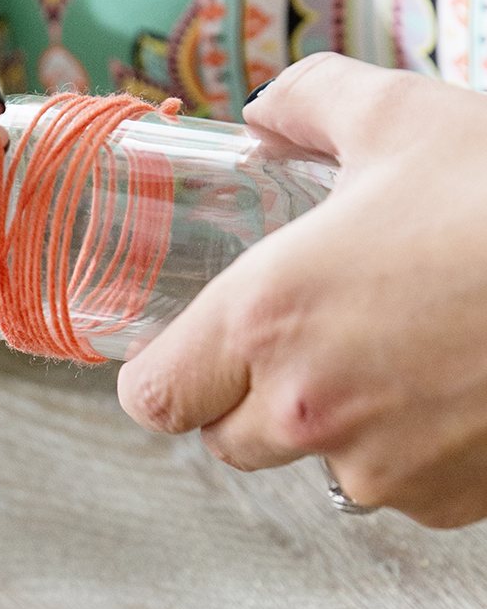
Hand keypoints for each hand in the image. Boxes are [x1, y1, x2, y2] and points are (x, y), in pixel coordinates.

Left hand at [117, 53, 486, 527]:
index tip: (184, 356)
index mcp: (267, 318)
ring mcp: (378, 465)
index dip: (163, 377)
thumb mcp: (401, 117)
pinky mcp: (443, 503)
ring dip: (338, 422)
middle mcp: (306, 408)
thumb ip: (308, 104)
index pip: (154, 398)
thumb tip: (266, 112)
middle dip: (250, 396)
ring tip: (403, 349)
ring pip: (316, 464)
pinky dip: (413, 449)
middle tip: (309, 337)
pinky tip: (455, 385)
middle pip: (225, 438)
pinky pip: (398, 486)